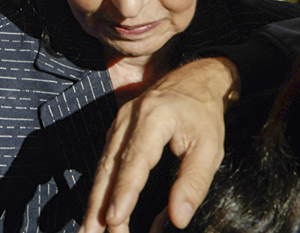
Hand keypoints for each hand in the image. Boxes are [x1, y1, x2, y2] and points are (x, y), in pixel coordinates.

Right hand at [81, 57, 236, 232]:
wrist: (194, 81)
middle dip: (99, 204)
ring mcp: (118, 123)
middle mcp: (129, 118)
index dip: (124, 191)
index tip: (115, 218)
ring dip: (95, 200)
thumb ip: (193, 183)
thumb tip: (177, 218)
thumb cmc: (203, 115)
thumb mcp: (210, 149)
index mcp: (155, 117)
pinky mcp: (116, 131)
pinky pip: (105, 162)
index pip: (135, 160)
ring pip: (102, 167)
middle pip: (110, 166)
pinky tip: (97, 211)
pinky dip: (100, 188)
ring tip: (89, 230)